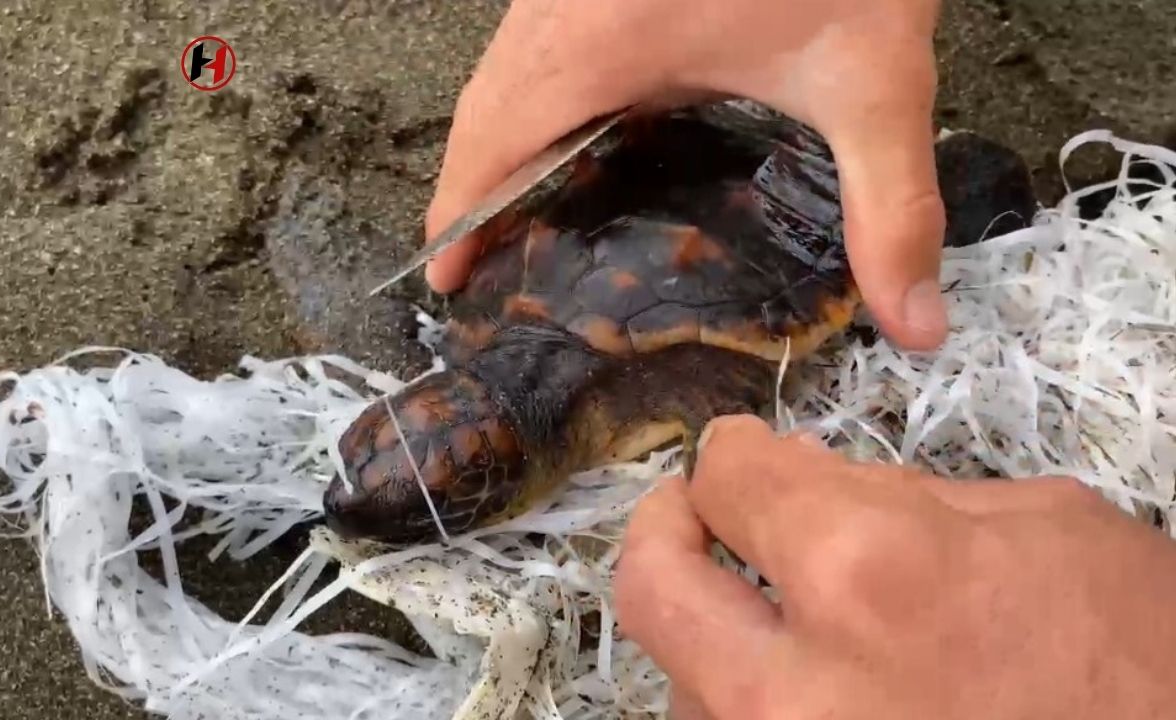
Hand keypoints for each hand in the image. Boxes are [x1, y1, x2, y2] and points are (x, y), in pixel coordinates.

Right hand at [426, 0, 948, 349]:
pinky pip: (539, 40)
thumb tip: (916, 326)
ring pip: (506, 69)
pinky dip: (537, 97)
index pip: (493, 139)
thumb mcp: (875, 81)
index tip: (444, 279)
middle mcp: (563, 6)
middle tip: (487, 264)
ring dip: (504, 142)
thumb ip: (891, 207)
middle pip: (484, 108)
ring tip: (524, 213)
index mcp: (600, 42)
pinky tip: (583, 132)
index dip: (460, 214)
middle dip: (475, 189)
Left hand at [614, 415, 1175, 718]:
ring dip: (713, 633)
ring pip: (683, 684)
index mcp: (865, 571)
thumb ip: (899, 497)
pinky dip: (747, 706)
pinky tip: (803, 687)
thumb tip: (807, 483)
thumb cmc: (1145, 658)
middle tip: (693, 515)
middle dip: (667, 531)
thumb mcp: (1042, 528)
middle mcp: (794, 686)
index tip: (742, 454)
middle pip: (651, 586)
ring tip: (766, 614)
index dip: (734, 452)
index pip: (728, 478)